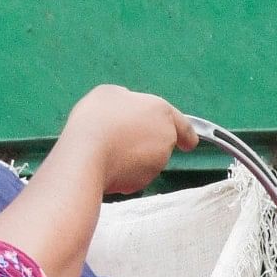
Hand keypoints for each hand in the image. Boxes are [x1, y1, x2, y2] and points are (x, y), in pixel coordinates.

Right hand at [57, 84, 192, 197]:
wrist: (87, 153)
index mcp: (162, 111)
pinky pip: (132, 175)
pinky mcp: (142, 182)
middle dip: (145, 142)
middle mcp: (166, 138)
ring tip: (107, 146)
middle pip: (160, 142)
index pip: (184, 126)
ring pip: (146, 160)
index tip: (189, 144)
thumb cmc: (97, 118)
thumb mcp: (109, 94)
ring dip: (132, 155)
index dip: (186, 135)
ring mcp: (156, 163)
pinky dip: (122, 171)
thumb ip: (126, 99)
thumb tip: (127, 105)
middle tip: (119, 135)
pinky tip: (105, 162)